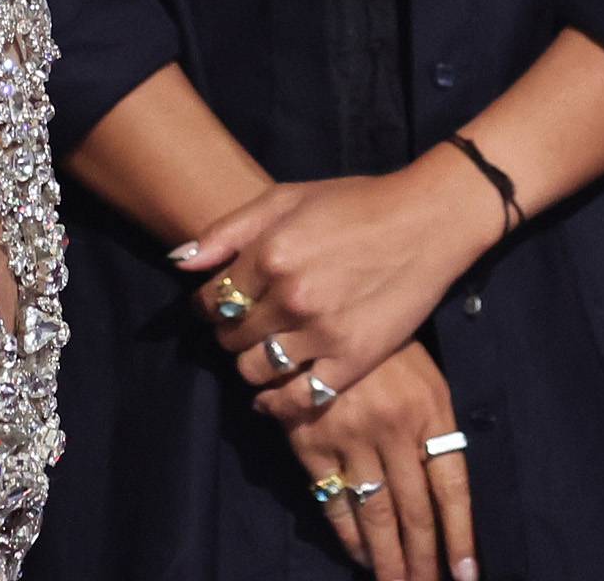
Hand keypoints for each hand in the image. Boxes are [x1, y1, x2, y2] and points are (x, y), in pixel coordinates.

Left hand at [178, 152, 499, 422]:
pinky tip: (271, 396)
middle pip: (229, 337)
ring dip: (248, 366)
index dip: (205, 307)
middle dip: (226, 334)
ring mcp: (323, 334)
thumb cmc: (353, 204)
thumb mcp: (284, 199)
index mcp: (270, 254)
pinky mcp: (353, 362)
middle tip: (239, 328)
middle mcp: (291, 298)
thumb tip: (179, 261)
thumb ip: (227, 232)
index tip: (212, 307)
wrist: (425, 223)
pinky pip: (299, 399)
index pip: (210, 300)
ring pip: (255, 370)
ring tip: (258, 353)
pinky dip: (277, 403)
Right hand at [288, 338, 479, 580]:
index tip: (465, 576)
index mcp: (430, 412)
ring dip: (387, 557)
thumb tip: (448, 498)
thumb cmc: (383, 346)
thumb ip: (435, 430)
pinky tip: (358, 553)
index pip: (452, 489)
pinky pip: (332, 498)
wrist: (317, 308)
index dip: (460, 537)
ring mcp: (349, 437)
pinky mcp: (310, 439)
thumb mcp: (426, 378)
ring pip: (374, 512)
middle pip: (415, 510)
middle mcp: (393, 430)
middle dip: (422, 559)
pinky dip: (346, 532)